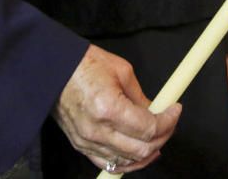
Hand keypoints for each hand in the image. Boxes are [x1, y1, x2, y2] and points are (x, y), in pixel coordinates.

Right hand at [53, 45, 181, 172]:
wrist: (52, 70)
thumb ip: (141, 97)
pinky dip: (127, 161)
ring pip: (128, 160)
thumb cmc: (84, 64)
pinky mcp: (80, 145)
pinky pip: (109, 164)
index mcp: (109, 108)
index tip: (175, 109)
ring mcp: (87, 141)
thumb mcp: (121, 71)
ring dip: (147, 152)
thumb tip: (156, 112)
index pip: (149, 128)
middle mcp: (97, 130)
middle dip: (163, 136)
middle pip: (142, 149)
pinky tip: (138, 152)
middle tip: (169, 122)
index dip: (169, 121)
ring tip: (158, 138)